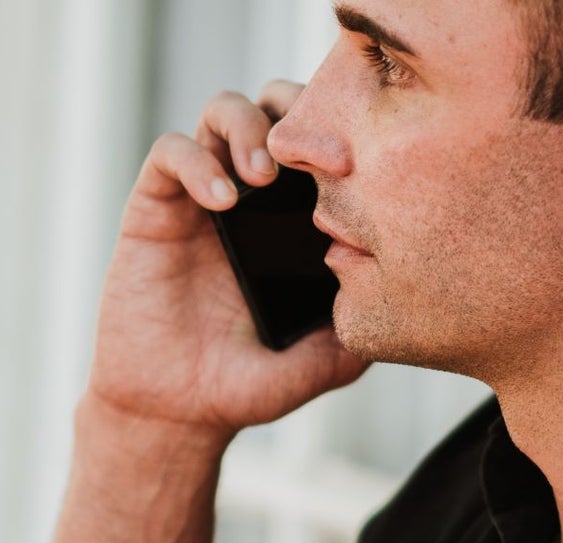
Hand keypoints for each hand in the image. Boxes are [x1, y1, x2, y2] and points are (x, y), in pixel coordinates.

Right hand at [88, 82, 366, 436]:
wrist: (174, 414)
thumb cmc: (242, 389)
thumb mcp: (320, 362)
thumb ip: (360, 327)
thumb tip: (408, 294)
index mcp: (289, 222)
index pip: (317, 144)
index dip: (340, 135)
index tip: (359, 167)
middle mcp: (247, 200)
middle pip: (275, 108)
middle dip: (299, 112)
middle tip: (320, 156)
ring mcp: (199, 200)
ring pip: (223, 112)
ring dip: (248, 127)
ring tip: (263, 176)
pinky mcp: (154, 209)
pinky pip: (171, 152)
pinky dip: (197, 162)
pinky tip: (222, 200)